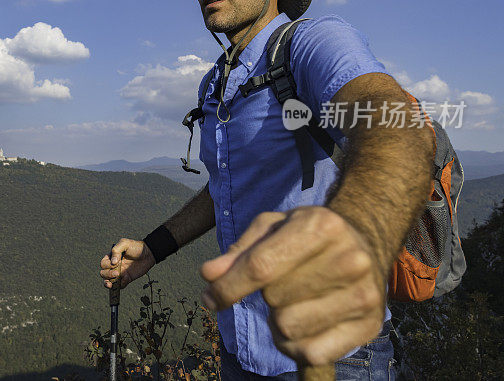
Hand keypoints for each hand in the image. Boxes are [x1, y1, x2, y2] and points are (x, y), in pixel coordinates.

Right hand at [100, 238, 155, 289]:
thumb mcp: (125, 244)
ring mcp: (120, 273)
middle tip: (116, 273)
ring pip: (109, 281)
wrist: (148, 253)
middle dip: (107, 274)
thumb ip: (116, 250)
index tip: (115, 263)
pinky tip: (126, 279)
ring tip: (111, 284)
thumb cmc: (136, 247)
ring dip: (108, 283)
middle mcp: (114, 266)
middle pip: (103, 273)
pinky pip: (120, 285)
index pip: (103, 264)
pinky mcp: (127, 279)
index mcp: (111, 257)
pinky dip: (121, 284)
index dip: (107, 265)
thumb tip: (112, 262)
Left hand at [199, 206, 385, 365]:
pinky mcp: (369, 326)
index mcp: (320, 226)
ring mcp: (364, 294)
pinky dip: (295, 345)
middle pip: (273, 299)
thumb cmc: (307, 235)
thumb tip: (208, 275)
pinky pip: (311, 353)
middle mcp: (349, 259)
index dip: (228, 287)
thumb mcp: (272, 228)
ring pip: (288, 328)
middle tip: (281, 284)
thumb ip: (239, 252)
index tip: (209, 299)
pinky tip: (304, 324)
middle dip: (265, 296)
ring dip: (277, 323)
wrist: (366, 244)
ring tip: (291, 303)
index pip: (261, 267)